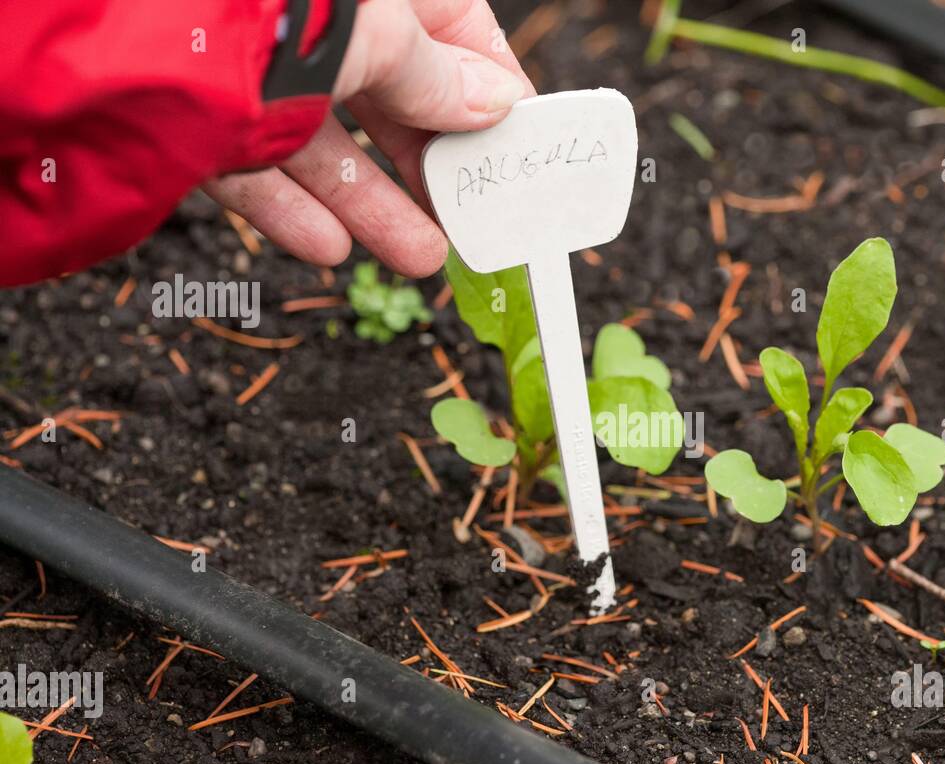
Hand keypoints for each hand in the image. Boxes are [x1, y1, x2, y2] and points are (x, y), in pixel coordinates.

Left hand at [204, 0, 532, 276]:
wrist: (130, 22)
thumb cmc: (269, 3)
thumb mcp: (375, 38)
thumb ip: (434, 76)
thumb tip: (492, 105)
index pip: (453, 30)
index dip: (490, 90)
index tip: (517, 146)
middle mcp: (316, 23)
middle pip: (390, 99)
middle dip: (431, 166)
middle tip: (474, 220)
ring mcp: (257, 67)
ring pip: (326, 144)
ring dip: (374, 205)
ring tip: (422, 260)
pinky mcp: (204, 112)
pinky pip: (258, 168)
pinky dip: (294, 210)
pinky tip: (331, 248)